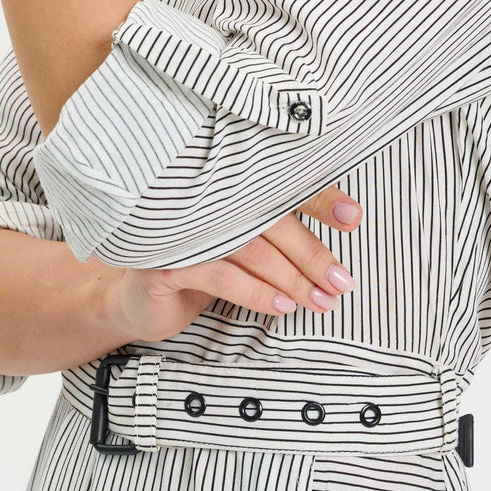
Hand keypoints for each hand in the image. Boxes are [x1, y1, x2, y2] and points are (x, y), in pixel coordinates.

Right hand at [110, 188, 363, 344]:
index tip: (353, 216)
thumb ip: (275, 232)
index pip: (279, 184)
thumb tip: (337, 243)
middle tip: (342, 279)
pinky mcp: (166, 260)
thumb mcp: (238, 245)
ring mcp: (182, 228)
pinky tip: (280, 306)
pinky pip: (221, 274)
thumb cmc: (197, 268)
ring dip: (291, 279)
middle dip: (312, 253)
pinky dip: (255, 292)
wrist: (137, 301)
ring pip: (250, 249)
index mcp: (224, 186)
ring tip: (319, 300)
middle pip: (270, 219)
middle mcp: (203, 199)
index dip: (318, 198)